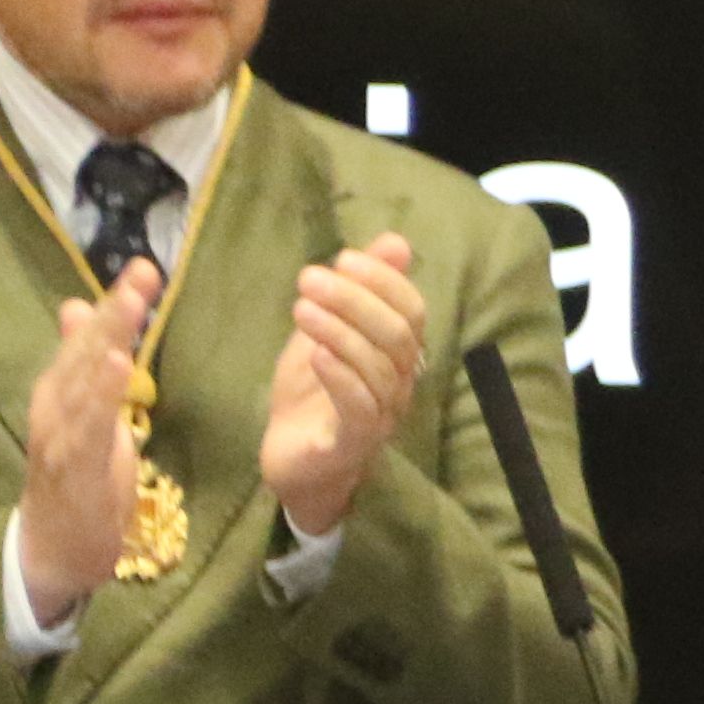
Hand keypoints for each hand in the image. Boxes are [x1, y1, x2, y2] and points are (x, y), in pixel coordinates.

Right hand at [15, 265, 155, 625]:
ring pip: (83, 379)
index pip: (91, 337)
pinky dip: (100, 395)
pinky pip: (87, 425)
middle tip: (142, 271)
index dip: (115, 303)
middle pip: (86, 348)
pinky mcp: (70, 465)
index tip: (144, 267)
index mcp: (61, 389)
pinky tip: (116, 366)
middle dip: (115, 309)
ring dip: (106, 340)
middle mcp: (54, 403)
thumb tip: (80, 306)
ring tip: (130, 305)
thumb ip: (83, 364)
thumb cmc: (77, 479)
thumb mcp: (88, 414)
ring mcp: (58, 433)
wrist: (52, 548)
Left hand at [261, 233, 424, 538]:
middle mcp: (401, 385)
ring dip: (339, 331)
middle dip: (354, 299)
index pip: (411, 311)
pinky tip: (316, 353)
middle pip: (397, 335)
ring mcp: (382, 416)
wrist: (291, 460)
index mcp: (399, 356)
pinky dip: (341, 377)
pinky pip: (360, 408)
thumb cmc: (313, 394)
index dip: (383, 282)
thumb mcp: (329, 331)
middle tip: (308, 278)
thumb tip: (396, 243)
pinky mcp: (353, 444)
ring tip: (301, 308)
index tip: (343, 258)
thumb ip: (359, 292)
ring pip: (378, 368)